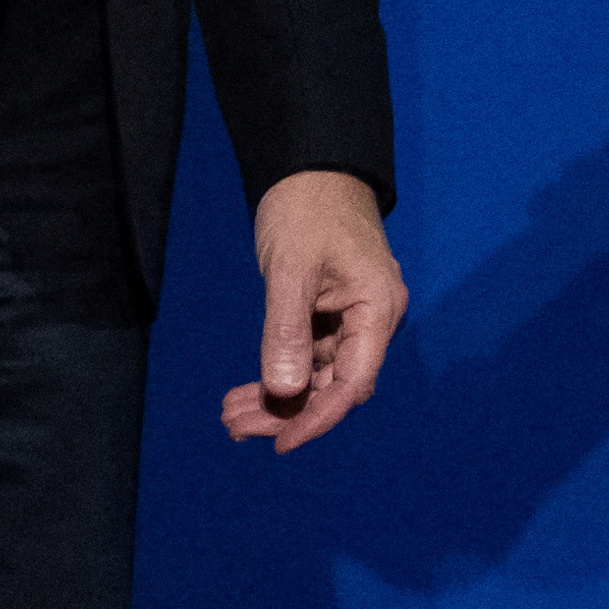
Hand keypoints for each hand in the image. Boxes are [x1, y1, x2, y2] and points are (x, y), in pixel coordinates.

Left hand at [218, 168, 402, 452]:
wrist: (310, 166)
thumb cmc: (307, 207)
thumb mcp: (291, 268)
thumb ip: (288, 331)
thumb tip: (285, 391)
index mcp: (377, 309)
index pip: (353, 382)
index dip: (318, 418)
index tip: (280, 442)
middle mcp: (371, 321)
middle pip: (335, 386)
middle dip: (288, 412)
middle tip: (235, 427)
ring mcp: (351, 319)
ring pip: (318, 376)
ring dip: (278, 398)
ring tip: (231, 415)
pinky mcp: (329, 313)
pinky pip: (308, 357)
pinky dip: (279, 375)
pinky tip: (247, 392)